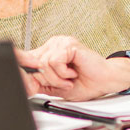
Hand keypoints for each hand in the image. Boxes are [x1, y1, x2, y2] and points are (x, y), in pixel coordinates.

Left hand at [15, 36, 129, 100]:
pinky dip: (62, 73)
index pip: (26, 58)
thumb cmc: (86, 83)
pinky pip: (54, 61)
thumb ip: (40, 83)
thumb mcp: (56, 87)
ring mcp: (61, 42)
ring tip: (69, 79)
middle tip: (63, 83)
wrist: (106, 81)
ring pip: (43, 63)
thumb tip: (24, 82)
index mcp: (49, 52)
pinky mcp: (69, 45)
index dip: (24, 70)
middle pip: (33, 63)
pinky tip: (72, 73)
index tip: (23, 82)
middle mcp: (53, 44)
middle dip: (46, 79)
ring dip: (57, 78)